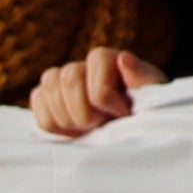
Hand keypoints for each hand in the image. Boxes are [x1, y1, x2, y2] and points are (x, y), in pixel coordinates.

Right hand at [29, 48, 163, 140]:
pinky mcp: (44, 99)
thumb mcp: (155, 97)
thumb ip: (143, 78)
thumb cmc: (146, 113)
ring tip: (91, 128)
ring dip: (70, 119)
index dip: (107, 100)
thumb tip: (123, 58)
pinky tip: (74, 131)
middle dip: (86, 111)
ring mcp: (59, 81)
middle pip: (68, 77)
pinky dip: (53, 125)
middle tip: (103, 124)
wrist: (127, 134)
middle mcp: (80, 65)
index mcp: (107, 58)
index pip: (94, 68)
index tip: (123, 113)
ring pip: (47, 91)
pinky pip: (36, 106)